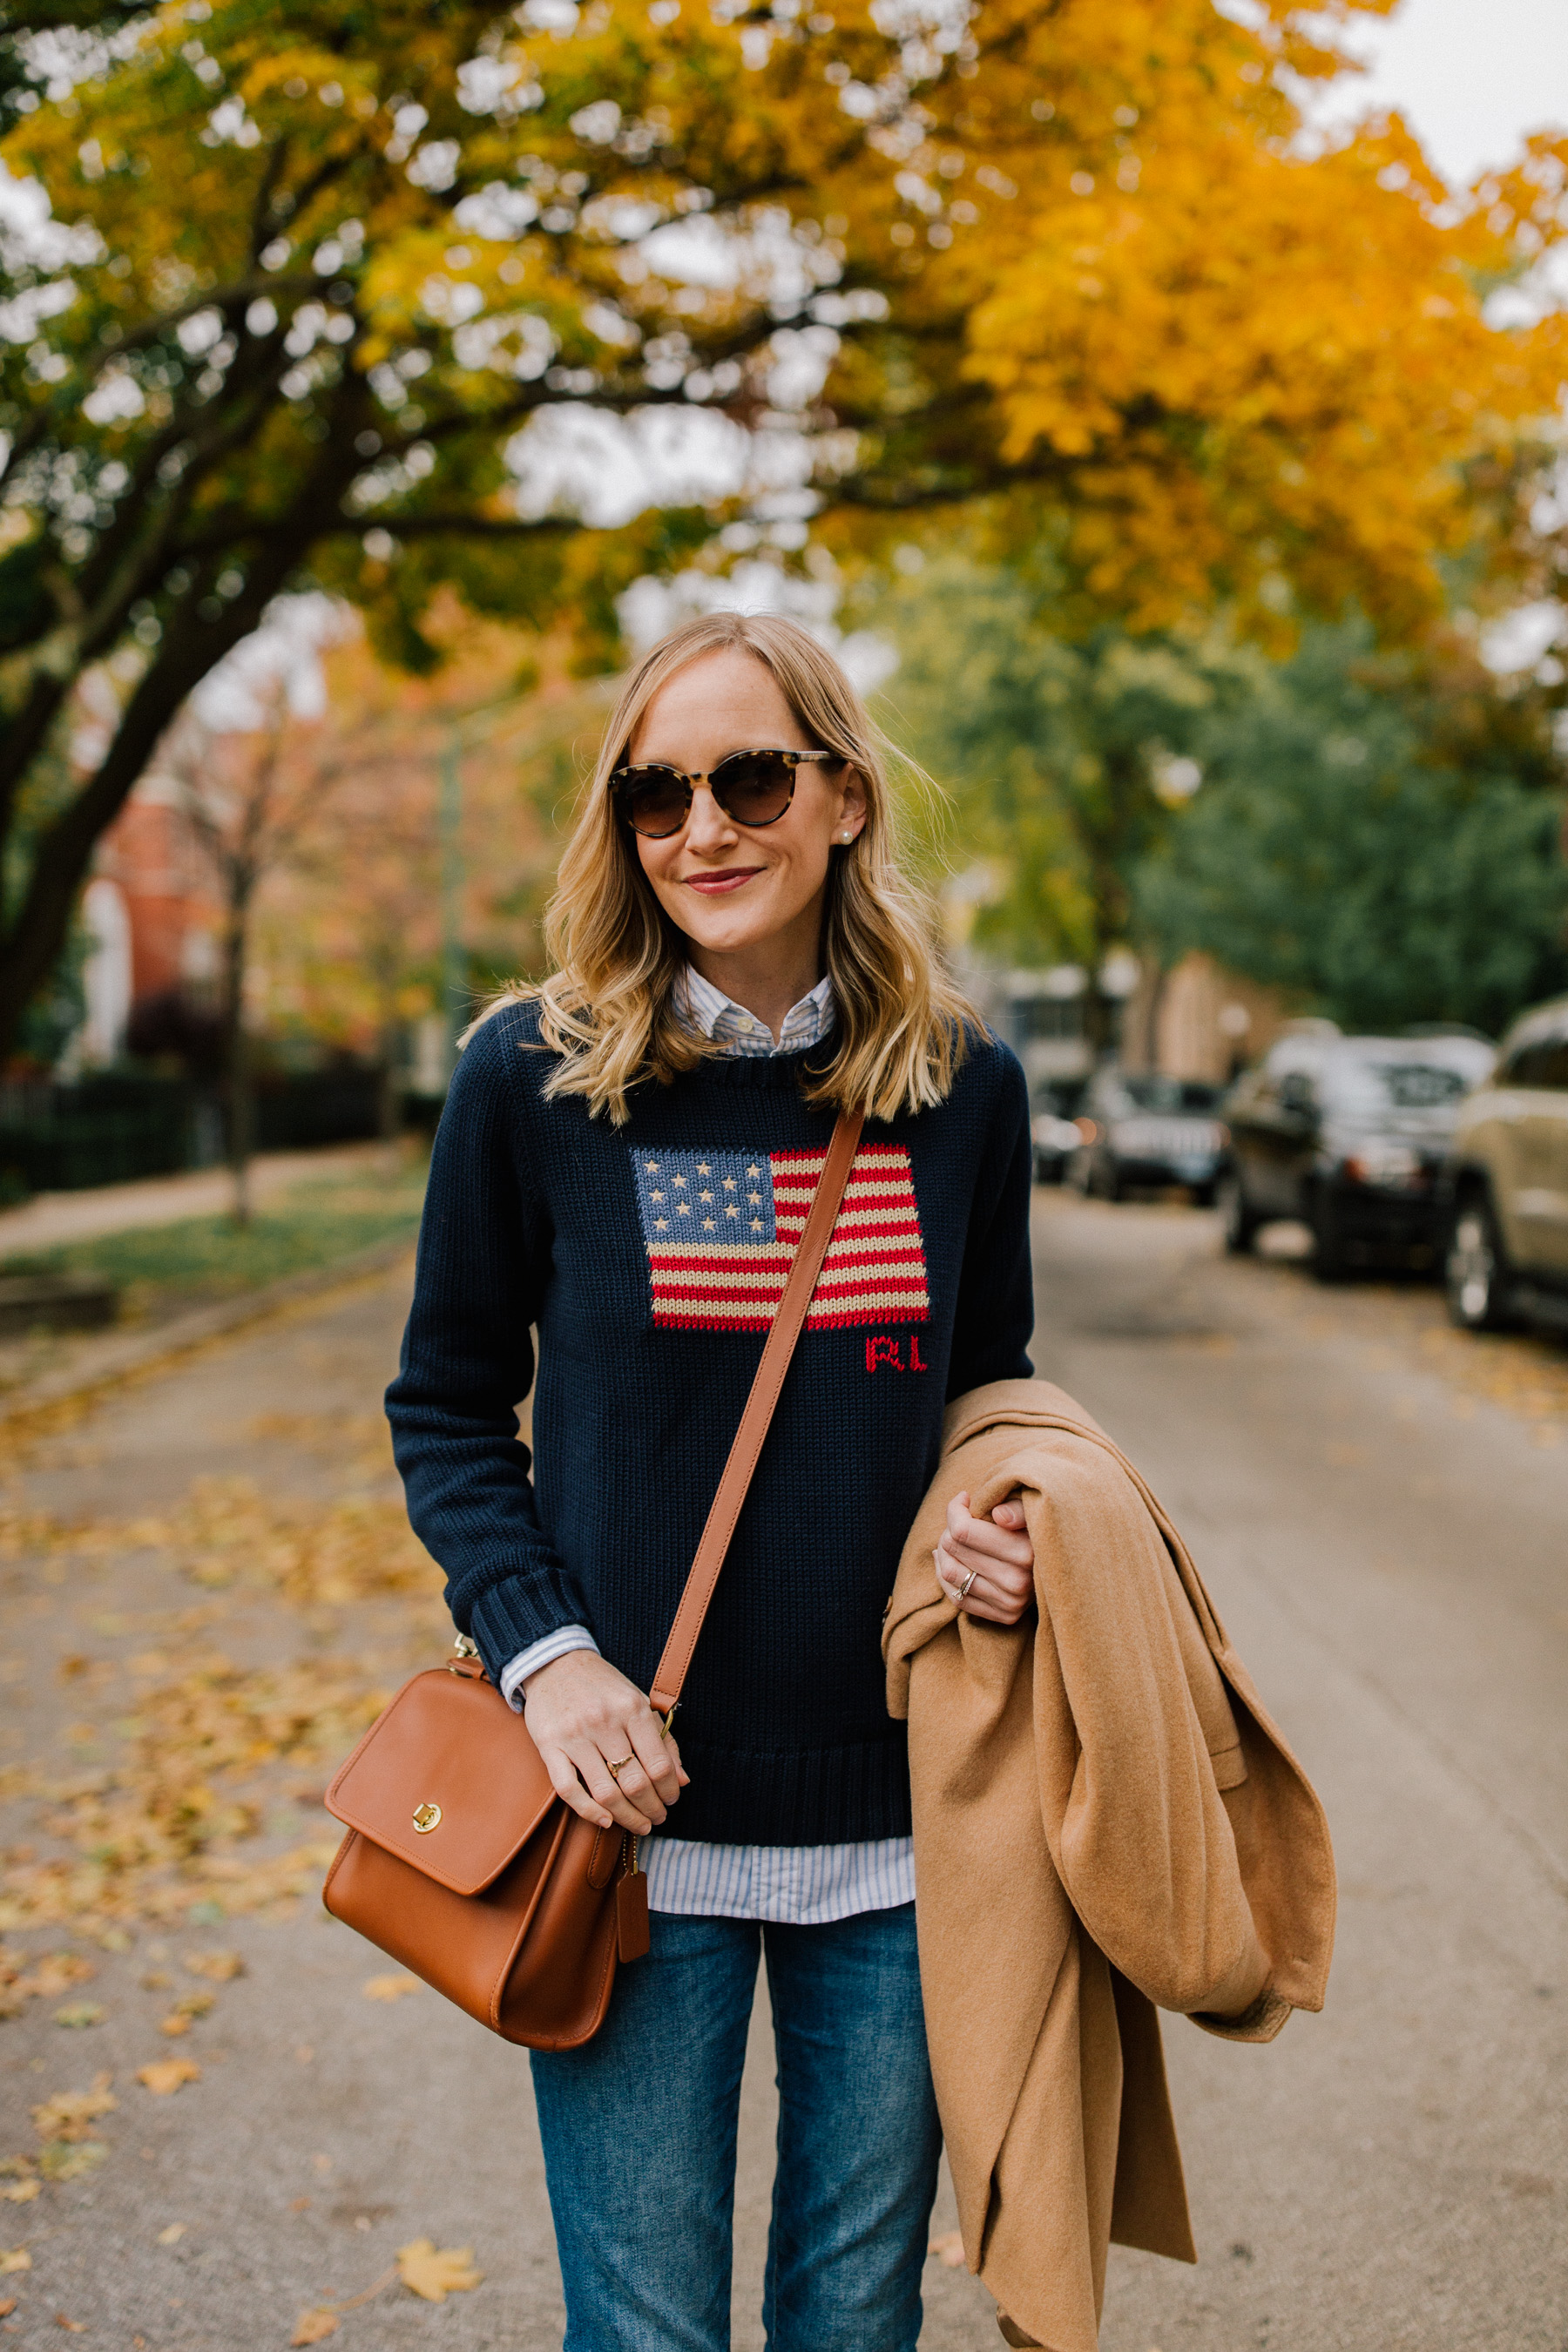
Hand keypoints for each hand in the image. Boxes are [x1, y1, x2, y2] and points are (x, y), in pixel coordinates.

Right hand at [521, 1650, 687, 1834]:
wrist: (556, 1664)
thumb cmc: (603, 1688)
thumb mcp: (639, 1703)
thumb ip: (664, 1741)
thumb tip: (682, 1781)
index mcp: (632, 1709)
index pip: (659, 1765)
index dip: (670, 1791)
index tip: (671, 1801)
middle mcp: (605, 1722)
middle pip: (635, 1783)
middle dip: (651, 1809)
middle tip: (656, 1819)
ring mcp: (575, 1735)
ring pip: (605, 1792)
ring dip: (626, 1817)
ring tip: (638, 1824)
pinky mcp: (549, 1746)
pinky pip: (568, 1789)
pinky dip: (588, 1811)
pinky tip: (605, 1820)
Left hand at [934, 1490, 1033, 1626]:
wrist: (1065, 1563)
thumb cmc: (1041, 1526)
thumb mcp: (1034, 1509)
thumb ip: (1017, 1508)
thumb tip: (998, 1515)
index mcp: (1025, 1552)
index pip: (963, 1531)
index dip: (954, 1510)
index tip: (964, 1499)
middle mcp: (1017, 1582)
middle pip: (953, 1549)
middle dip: (949, 1528)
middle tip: (960, 1519)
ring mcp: (1010, 1603)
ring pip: (949, 1573)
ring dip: (944, 1551)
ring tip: (955, 1539)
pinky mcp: (1005, 1616)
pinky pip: (956, 1598)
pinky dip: (945, 1576)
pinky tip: (952, 1559)